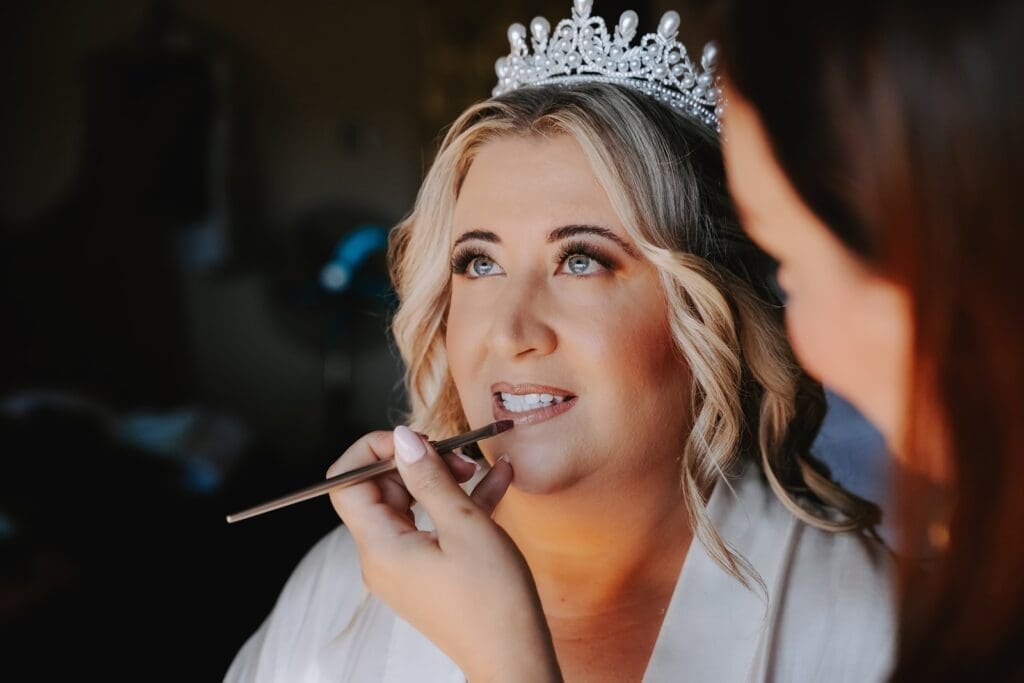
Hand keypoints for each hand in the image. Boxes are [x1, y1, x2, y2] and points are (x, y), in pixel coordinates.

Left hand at [328, 427, 561, 682]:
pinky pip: (432, 527)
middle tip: (459, 455)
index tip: (414, 439)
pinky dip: (458, 505)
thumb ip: (430, 477)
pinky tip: (496, 482)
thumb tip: (403, 438)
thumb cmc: (493, 600)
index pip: (347, 482)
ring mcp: (404, 567)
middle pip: (380, 490)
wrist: (513, 660)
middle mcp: (382, 557)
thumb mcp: (465, 525)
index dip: (374, 451)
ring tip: (481, 466)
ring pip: (411, 505)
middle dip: (418, 462)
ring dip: (443, 480)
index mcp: (380, 546)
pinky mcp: (426, 573)